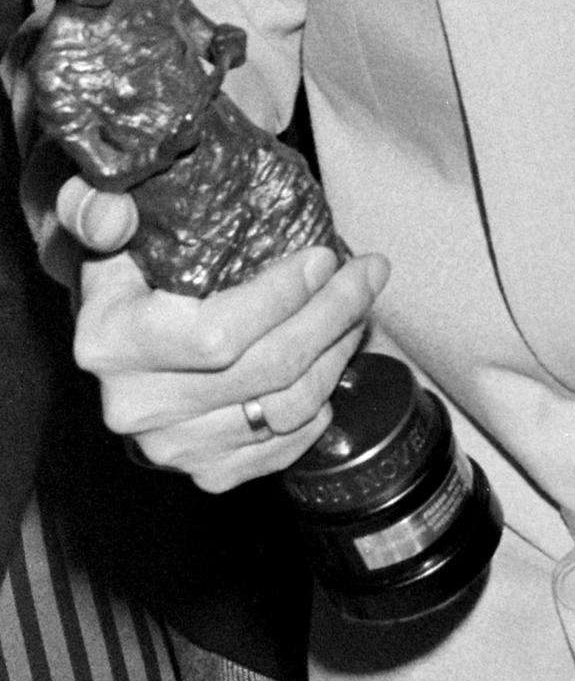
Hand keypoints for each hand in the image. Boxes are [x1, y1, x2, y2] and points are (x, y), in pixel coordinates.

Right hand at [67, 226, 390, 489]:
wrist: (118, 332)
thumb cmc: (130, 264)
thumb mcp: (105, 222)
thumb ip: (99, 209)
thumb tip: (114, 213)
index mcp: (109, 344)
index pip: (216, 335)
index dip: (283, 297)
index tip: (326, 256)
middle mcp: (134, 407)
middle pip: (266, 370)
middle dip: (334, 313)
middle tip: (369, 272)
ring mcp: (170, 448)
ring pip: (287, 407)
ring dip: (338, 352)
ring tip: (359, 307)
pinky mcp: (205, 472)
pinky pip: (285, 445)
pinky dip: (323, 402)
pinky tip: (332, 359)